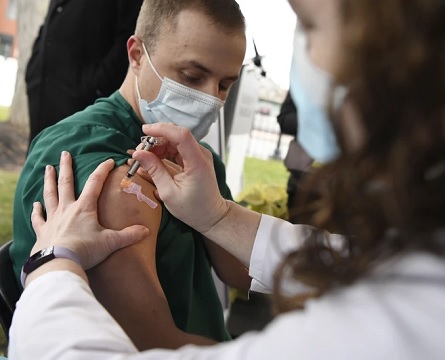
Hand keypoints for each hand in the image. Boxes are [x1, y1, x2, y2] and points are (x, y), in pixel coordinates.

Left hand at [31, 151, 148, 269]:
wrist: (59, 263)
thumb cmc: (85, 250)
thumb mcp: (111, 242)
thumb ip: (128, 235)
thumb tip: (145, 230)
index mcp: (84, 207)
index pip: (95, 183)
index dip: (102, 170)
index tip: (109, 161)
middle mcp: (67, 209)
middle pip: (66, 183)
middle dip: (66, 167)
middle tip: (64, 153)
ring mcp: (52, 219)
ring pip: (50, 194)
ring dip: (49, 180)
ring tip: (48, 168)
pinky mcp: (42, 231)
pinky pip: (38, 218)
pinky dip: (36, 211)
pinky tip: (35, 204)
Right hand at [132, 123, 228, 233]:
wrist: (210, 215)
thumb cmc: (192, 208)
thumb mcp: (168, 192)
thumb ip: (154, 170)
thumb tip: (138, 154)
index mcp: (197, 163)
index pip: (182, 135)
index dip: (162, 129)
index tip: (144, 131)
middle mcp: (201, 154)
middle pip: (176, 135)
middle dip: (156, 139)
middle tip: (140, 151)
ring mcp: (199, 155)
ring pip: (175, 140)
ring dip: (158, 145)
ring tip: (145, 158)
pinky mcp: (195, 158)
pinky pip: (177, 147)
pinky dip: (164, 151)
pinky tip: (154, 160)